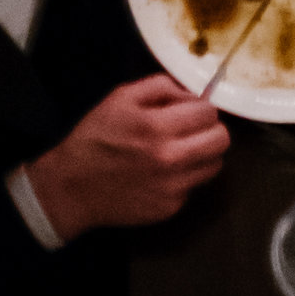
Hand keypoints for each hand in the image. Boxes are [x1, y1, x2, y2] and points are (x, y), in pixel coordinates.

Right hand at [25, 76, 229, 236]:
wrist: (73, 186)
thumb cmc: (96, 136)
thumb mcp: (122, 97)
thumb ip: (161, 87)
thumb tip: (191, 94)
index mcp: (158, 128)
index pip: (208, 112)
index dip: (201, 106)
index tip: (190, 109)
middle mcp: (171, 160)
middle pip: (221, 141)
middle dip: (210, 128)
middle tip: (193, 128)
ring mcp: (172, 189)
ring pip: (214, 165)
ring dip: (202, 153)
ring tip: (181, 149)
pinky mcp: (169, 209)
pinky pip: (193, 186)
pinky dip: (184, 176)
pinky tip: (162, 172)